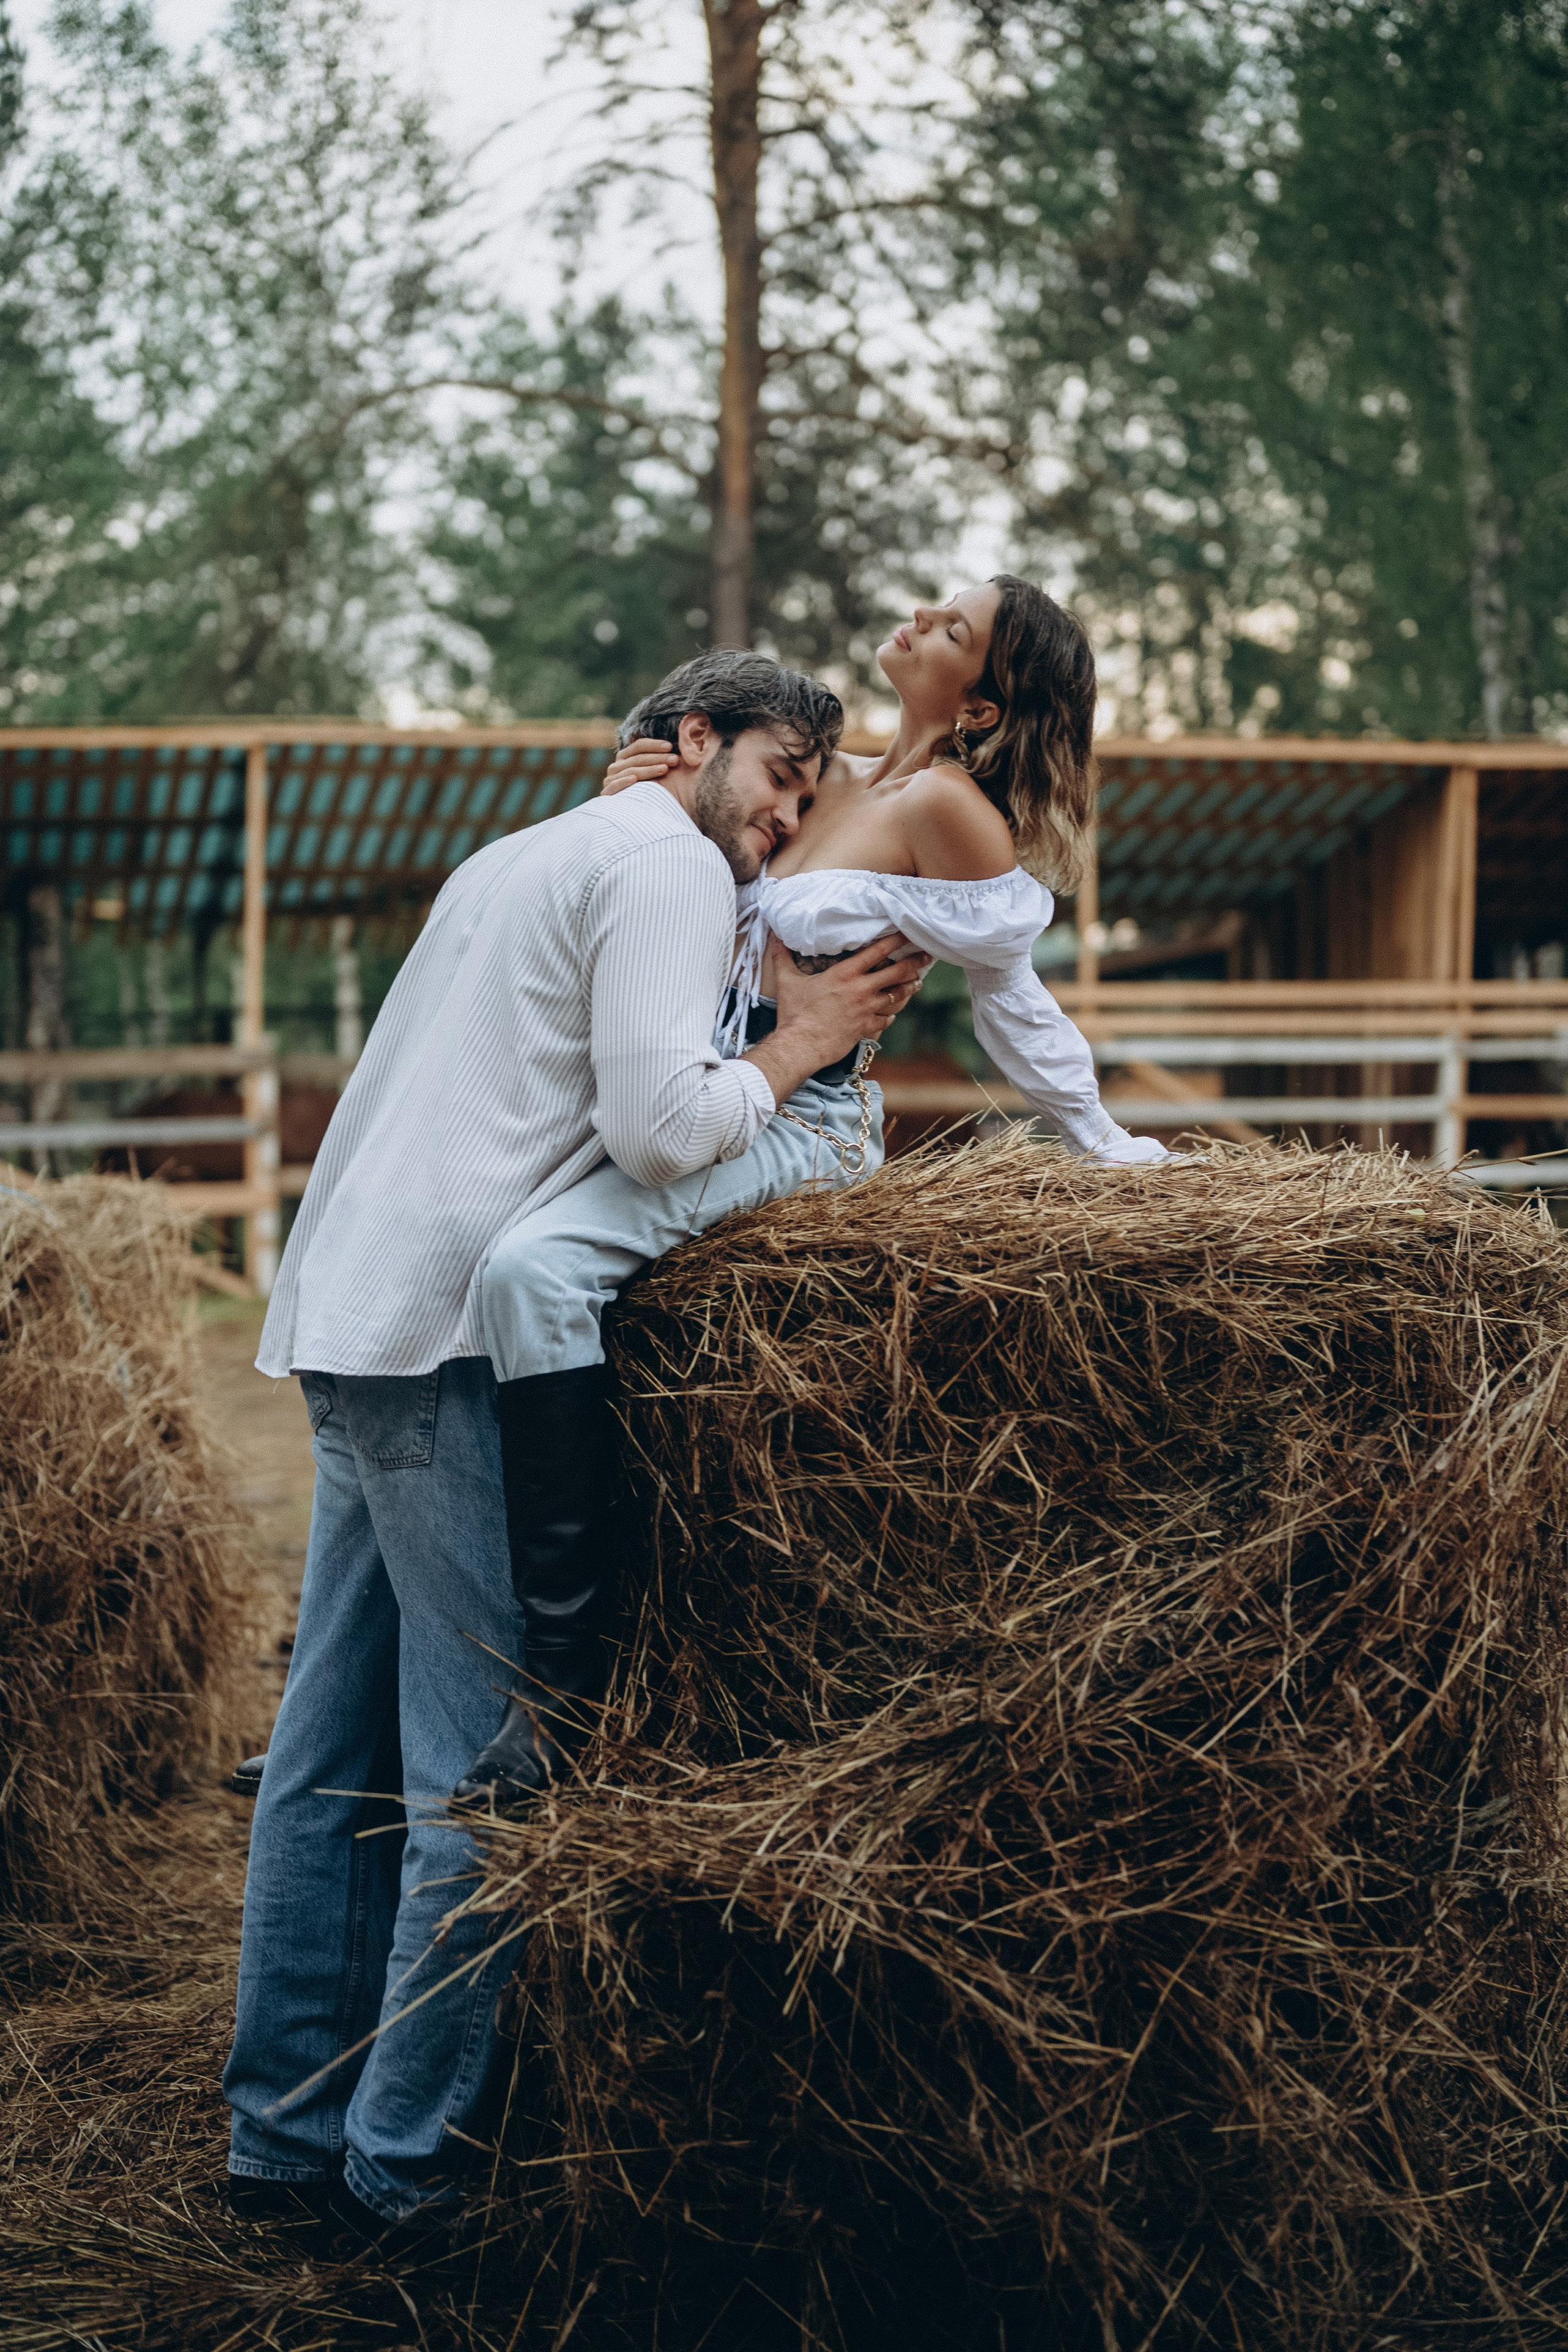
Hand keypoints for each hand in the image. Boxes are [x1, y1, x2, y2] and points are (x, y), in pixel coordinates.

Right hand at [601, 736, 673, 796]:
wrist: (632, 817)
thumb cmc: (648, 792)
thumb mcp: (652, 774)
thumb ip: (657, 759)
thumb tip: (671, 744)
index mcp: (625, 757)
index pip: (639, 746)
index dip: (655, 745)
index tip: (671, 747)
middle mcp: (616, 766)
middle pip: (637, 758)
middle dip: (658, 758)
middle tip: (674, 760)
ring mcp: (610, 779)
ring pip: (630, 771)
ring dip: (648, 770)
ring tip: (664, 770)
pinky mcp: (606, 793)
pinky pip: (614, 785)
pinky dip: (623, 781)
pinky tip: (634, 779)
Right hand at [768, 930, 928, 1063]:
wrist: (800, 1045)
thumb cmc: (794, 1013)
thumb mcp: (788, 981)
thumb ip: (783, 957)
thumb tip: (774, 936)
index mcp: (845, 974)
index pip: (877, 951)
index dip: (896, 940)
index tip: (908, 933)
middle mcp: (861, 989)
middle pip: (897, 972)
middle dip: (915, 962)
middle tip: (926, 955)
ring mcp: (867, 1010)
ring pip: (897, 996)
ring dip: (908, 988)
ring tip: (917, 982)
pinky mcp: (866, 1028)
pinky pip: (886, 1019)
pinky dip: (890, 1014)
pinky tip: (892, 1012)